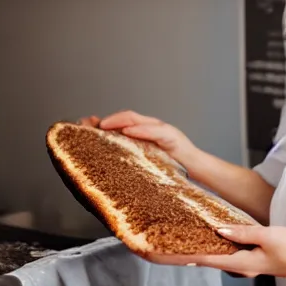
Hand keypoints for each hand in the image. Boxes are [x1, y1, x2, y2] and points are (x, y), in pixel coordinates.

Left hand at [80, 110, 197, 166]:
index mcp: (146, 132)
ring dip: (119, 121)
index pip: (123, 121)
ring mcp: (162, 130)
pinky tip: (128, 131)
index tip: (87, 125)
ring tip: (104, 125)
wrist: (197, 168)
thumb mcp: (148, 159)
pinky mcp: (171, 137)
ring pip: (138, 120)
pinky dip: (140, 130)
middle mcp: (153, 126)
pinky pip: (154, 131)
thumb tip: (111, 159)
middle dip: (108, 119)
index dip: (106, 121)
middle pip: (127, 116)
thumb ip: (133, 154)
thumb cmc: (174, 166)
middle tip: (91, 125)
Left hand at [151, 225, 285, 281]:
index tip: (164, 254)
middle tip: (164, 247)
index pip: (205, 259)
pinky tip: (208, 239)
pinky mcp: (250, 260)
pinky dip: (212, 247)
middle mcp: (239, 266)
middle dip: (185, 255)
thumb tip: (217, 228)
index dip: (183, 256)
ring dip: (197, 250)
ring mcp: (245, 264)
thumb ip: (242, 232)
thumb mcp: (267, 236)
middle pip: (205, 260)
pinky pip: (225, 254)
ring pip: (214, 257)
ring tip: (179, 241)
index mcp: (241, 262)